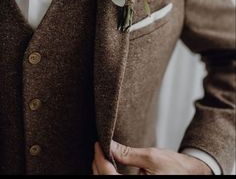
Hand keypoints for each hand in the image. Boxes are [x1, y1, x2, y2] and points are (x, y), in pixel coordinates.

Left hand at [92, 141, 212, 174]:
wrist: (190, 173)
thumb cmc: (174, 166)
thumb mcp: (150, 157)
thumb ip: (127, 153)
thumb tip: (109, 145)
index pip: (109, 176)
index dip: (100, 159)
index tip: (98, 145)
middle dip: (99, 165)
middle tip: (98, 148)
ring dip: (103, 171)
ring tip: (102, 155)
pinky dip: (110, 175)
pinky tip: (110, 165)